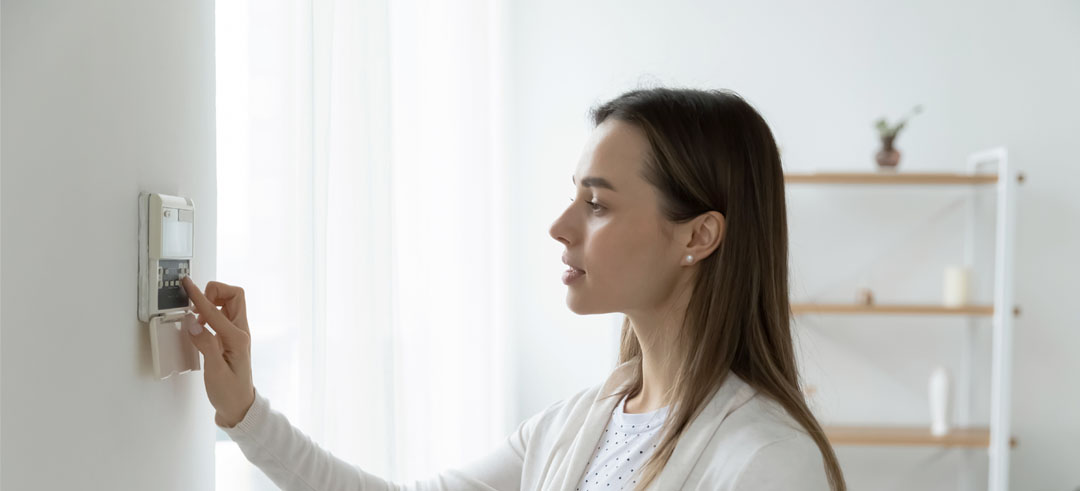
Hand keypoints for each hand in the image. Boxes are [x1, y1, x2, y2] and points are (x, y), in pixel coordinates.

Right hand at [181, 276, 255, 427]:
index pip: (216, 310)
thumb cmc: (229, 392)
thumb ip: (205, 345)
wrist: (239, 407)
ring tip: (196, 317)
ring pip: (229, 303)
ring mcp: (237, 334)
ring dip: (212, 302)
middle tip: (196, 305)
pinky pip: (223, 315)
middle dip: (214, 292)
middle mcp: (240, 332)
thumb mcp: (215, 371)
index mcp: (238, 338)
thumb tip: (193, 322)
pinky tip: (199, 325)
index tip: (188, 284)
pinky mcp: (230, 338)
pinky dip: (210, 313)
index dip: (199, 296)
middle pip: (234, 295)